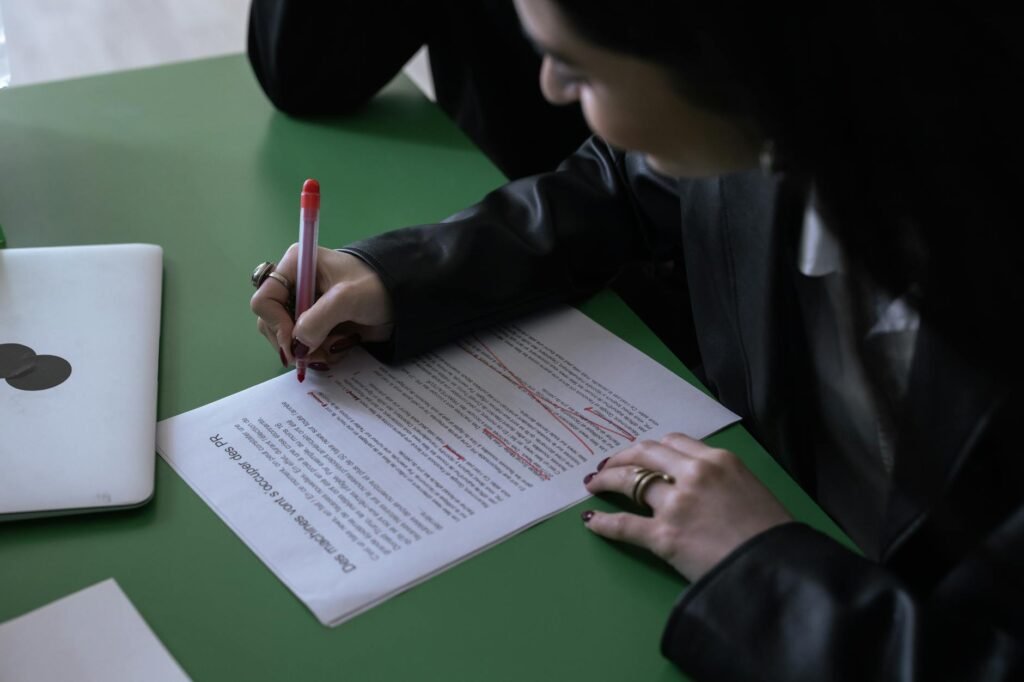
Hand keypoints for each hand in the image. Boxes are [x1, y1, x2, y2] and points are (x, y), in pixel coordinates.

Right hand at [250, 245, 393, 367]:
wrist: (404, 303)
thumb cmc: (377, 288)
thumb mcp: (347, 299)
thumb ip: (318, 319)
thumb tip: (297, 346)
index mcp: (296, 265)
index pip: (265, 299)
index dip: (276, 324)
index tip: (296, 343)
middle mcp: (295, 285)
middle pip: (272, 324)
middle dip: (295, 342)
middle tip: (318, 352)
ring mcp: (304, 307)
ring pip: (288, 340)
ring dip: (310, 351)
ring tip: (336, 347)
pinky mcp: (316, 325)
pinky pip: (305, 347)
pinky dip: (320, 353)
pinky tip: (340, 347)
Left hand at [582, 433, 791, 581]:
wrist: (776, 569)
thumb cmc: (772, 535)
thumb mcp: (752, 490)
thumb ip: (724, 480)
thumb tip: (704, 486)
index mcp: (718, 460)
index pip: (674, 442)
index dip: (652, 449)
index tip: (642, 455)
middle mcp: (694, 474)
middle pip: (645, 454)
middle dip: (622, 457)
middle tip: (608, 464)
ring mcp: (676, 503)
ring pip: (629, 481)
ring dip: (607, 480)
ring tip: (594, 484)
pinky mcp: (664, 535)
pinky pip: (624, 524)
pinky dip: (603, 522)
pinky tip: (591, 520)